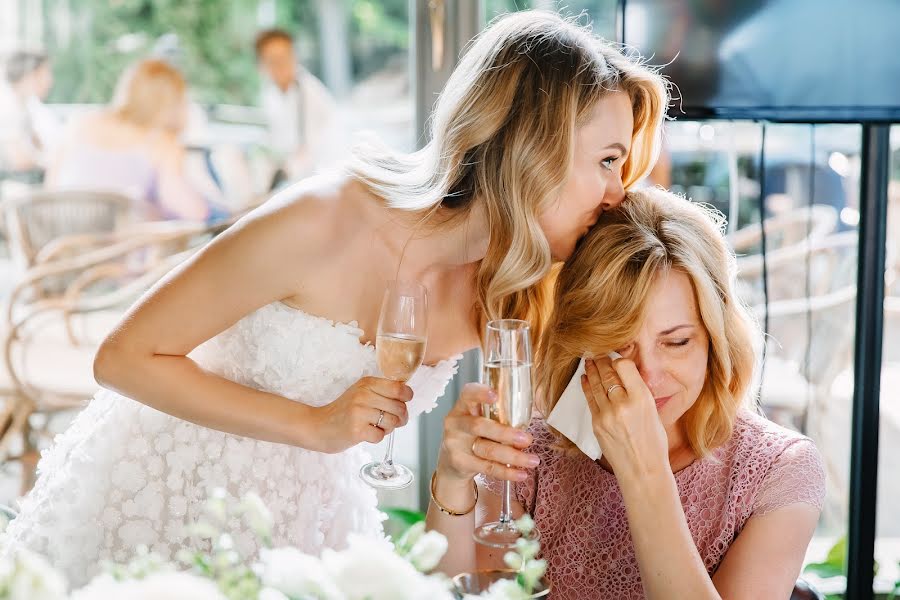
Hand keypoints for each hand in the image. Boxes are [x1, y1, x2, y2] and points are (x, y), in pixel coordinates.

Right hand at [310, 376, 411, 452]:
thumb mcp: (361, 394)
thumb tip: (408, 396)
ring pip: (392, 423)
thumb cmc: (344, 412)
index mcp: (367, 383)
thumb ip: (382, 392)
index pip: (400, 388)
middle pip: (400, 408)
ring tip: (375, 427)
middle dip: (400, 418)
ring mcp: (359, 412)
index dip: (407, 398)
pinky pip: (380, 436)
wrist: (318, 426)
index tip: (402, 403)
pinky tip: (365, 433)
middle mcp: (364, 395)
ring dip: (387, 429)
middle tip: (390, 421)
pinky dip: (376, 437)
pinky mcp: (356, 430)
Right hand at [435, 383, 539, 484]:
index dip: (480, 393)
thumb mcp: (479, 420)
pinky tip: (521, 474)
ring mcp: (455, 444)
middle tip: (527, 439)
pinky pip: (487, 467)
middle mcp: (456, 424)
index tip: (496, 395)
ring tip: (532, 460)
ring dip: (513, 456)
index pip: (468, 394)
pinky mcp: (460, 463)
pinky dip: (507, 471)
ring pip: (487, 450)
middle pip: (480, 426)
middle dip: (505, 433)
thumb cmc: (473, 436)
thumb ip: (497, 418)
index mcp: (462, 407)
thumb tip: (526, 428)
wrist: (452, 462)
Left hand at [582, 356, 668, 477]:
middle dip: (601, 361)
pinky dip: (587, 386)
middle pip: (607, 372)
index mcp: (642, 399)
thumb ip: (639, 393)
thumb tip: (626, 375)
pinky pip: (589, 399)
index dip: (619, 360)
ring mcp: (606, 414)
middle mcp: (622, 404)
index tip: (616, 358)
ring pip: (595, 384)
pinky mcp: (596, 423)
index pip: (624, 366)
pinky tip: (585, 379)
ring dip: (591, 370)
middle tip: (597, 353)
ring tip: (589, 361)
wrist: (642, 470)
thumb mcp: (654, 413)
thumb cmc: (653, 443)